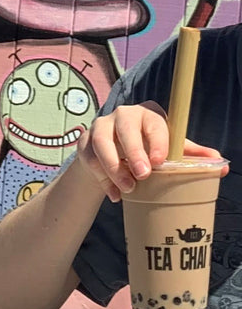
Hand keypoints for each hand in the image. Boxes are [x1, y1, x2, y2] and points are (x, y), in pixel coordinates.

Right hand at [76, 104, 224, 203]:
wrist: (116, 151)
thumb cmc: (149, 148)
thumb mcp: (170, 149)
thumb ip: (192, 155)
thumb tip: (221, 164)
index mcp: (147, 114)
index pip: (153, 122)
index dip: (157, 141)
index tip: (160, 161)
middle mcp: (123, 115)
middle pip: (124, 127)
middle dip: (133, 151)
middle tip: (143, 175)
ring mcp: (101, 126)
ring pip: (101, 141)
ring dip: (113, 167)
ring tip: (128, 189)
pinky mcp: (86, 141)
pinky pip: (90, 158)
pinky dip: (102, 179)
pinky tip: (115, 194)